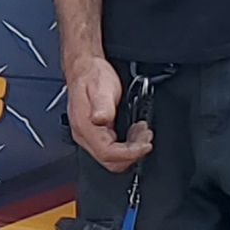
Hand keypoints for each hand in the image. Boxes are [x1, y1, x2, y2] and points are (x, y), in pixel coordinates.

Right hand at [66, 53, 152, 173]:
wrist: (85, 67)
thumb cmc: (92, 75)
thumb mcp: (101, 87)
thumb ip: (102, 105)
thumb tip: (100, 118)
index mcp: (84, 127)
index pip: (108, 154)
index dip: (130, 154)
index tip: (145, 145)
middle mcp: (84, 135)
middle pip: (110, 161)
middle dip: (133, 153)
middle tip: (146, 137)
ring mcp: (88, 136)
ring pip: (112, 158)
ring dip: (132, 149)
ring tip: (142, 132)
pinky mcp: (95, 134)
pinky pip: (112, 150)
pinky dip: (127, 145)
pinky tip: (134, 132)